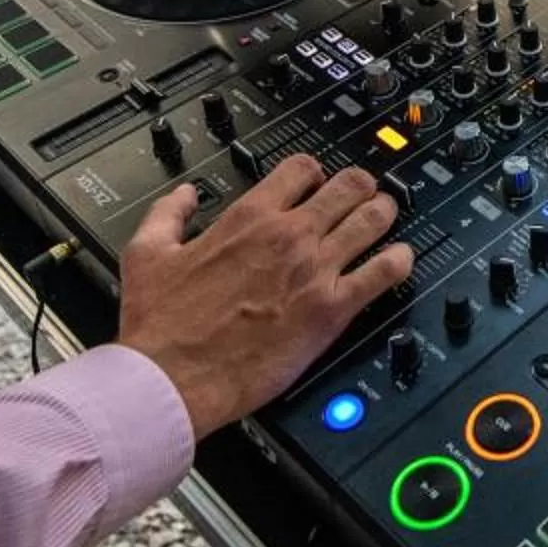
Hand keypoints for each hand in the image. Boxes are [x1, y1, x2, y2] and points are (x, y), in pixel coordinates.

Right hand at [115, 158, 412, 433]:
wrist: (172, 378)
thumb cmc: (160, 324)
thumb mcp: (147, 252)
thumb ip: (168, 213)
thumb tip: (184, 195)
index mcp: (248, 217)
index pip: (301, 168)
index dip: (315, 171)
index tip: (317, 182)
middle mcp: (289, 236)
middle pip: (349, 185)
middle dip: (360, 186)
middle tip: (363, 194)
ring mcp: (315, 271)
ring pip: (373, 219)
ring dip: (383, 213)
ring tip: (384, 218)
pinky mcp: (332, 310)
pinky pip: (384, 273)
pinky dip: (399, 261)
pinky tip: (400, 259)